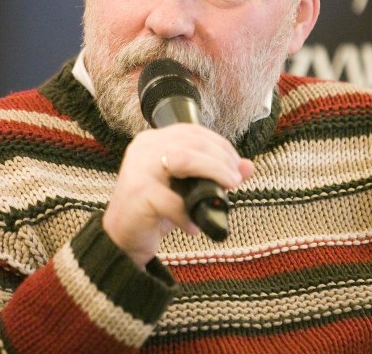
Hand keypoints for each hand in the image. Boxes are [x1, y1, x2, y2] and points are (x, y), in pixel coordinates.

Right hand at [102, 124, 254, 267]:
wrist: (122, 239)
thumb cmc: (155, 210)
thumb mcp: (188, 188)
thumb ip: (215, 173)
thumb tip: (249, 166)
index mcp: (153, 140)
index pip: (193, 131)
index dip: (220, 145)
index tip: (236, 165)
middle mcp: (144, 148)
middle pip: (193, 142)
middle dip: (222, 160)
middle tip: (235, 181)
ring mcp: (139, 168)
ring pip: (185, 160)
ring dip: (212, 173)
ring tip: (225, 193)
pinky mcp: (138, 193)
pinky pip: (173, 201)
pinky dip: (188, 215)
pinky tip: (194, 226)